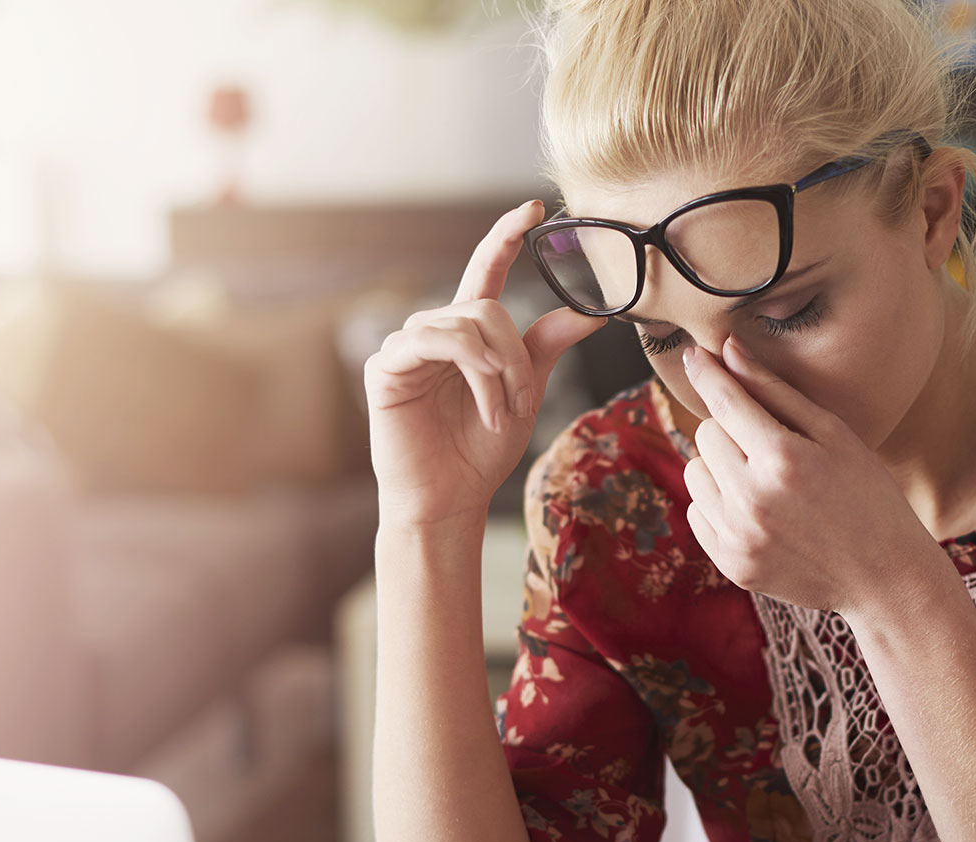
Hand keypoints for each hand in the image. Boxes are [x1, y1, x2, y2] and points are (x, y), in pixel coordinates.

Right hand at [364, 200, 607, 528]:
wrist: (450, 499)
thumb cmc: (480, 451)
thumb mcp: (525, 393)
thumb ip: (546, 349)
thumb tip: (589, 313)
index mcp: (467, 333)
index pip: (487, 271)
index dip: (506, 237)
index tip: (533, 208)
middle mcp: (434, 331)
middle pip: (488, 307)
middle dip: (517, 355)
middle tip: (525, 400)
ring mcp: (406, 345)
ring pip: (467, 323)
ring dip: (499, 370)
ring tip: (503, 412)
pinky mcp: (385, 366)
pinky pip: (435, 342)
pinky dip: (474, 374)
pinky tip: (484, 409)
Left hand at [679, 335, 948, 616]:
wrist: (884, 577)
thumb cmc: (868, 495)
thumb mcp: (834, 434)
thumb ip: (776, 391)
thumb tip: (728, 350)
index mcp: (783, 458)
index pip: (725, 401)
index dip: (707, 372)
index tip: (695, 354)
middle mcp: (752, 498)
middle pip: (706, 434)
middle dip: (731, 430)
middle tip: (771, 446)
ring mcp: (739, 536)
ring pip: (695, 473)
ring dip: (720, 467)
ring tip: (764, 481)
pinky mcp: (731, 563)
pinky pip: (697, 512)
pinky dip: (719, 504)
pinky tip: (759, 511)